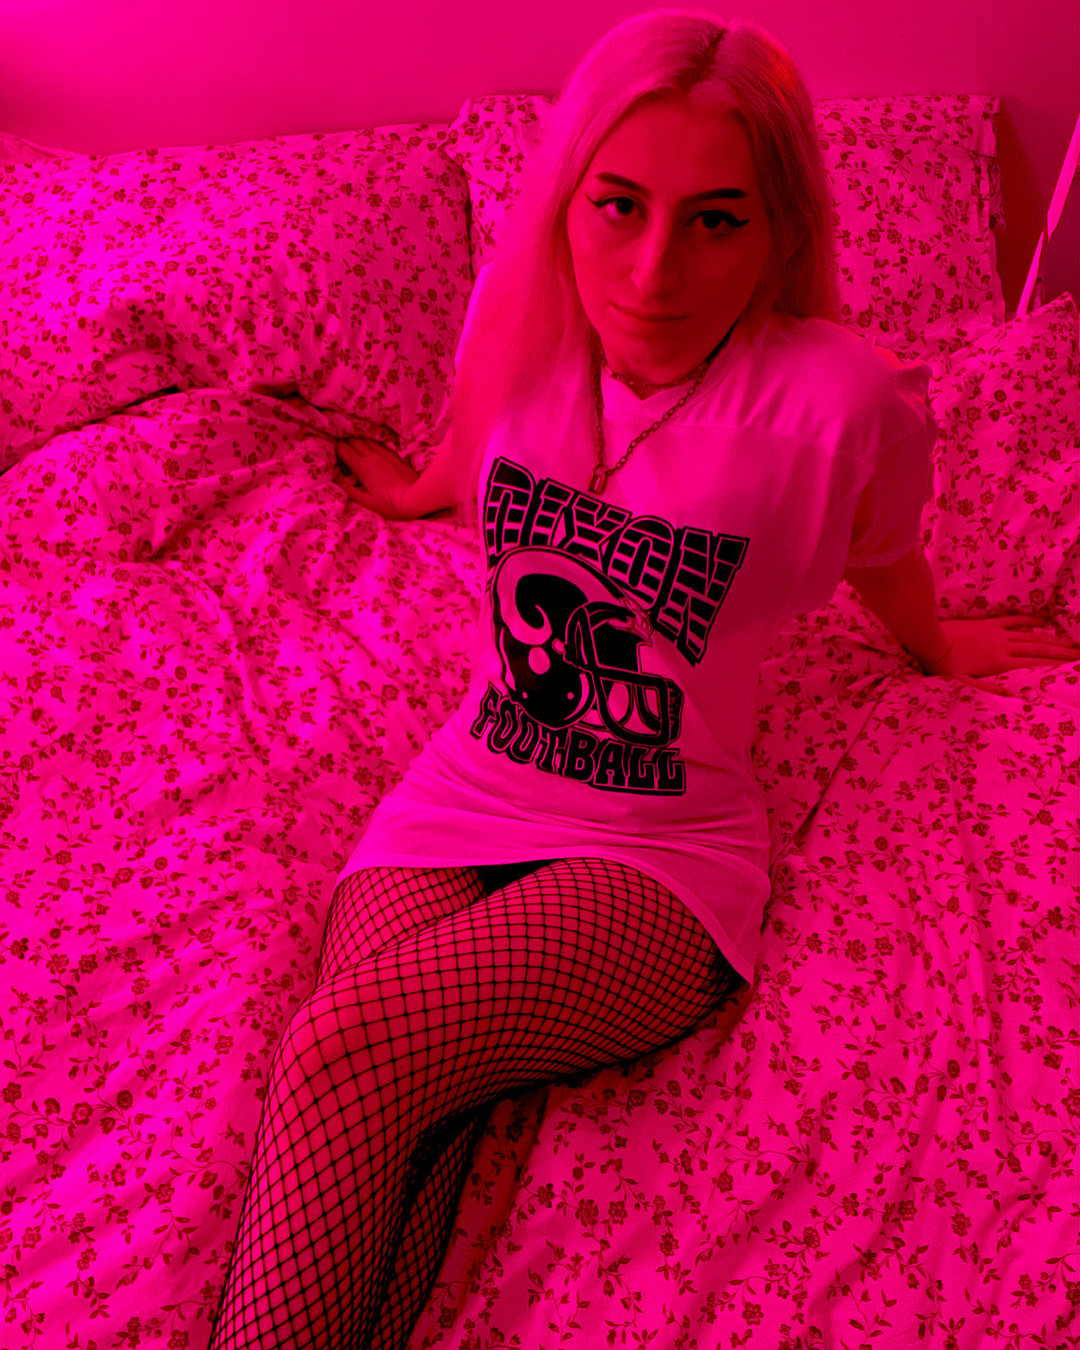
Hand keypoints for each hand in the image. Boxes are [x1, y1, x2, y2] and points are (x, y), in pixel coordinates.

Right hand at [334, 437, 419, 519]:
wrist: (415, 497)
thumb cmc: (389, 503)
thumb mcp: (365, 500)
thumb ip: (347, 487)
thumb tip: (335, 477)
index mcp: (361, 465)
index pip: (342, 447)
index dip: (336, 450)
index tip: (336, 457)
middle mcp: (371, 454)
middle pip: (353, 439)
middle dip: (346, 444)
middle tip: (344, 454)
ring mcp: (383, 452)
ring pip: (365, 439)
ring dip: (358, 443)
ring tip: (356, 452)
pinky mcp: (393, 454)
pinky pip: (377, 443)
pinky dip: (370, 445)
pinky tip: (371, 454)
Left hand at [923, 615, 1079, 690]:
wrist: (930, 638)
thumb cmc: (944, 665)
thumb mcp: (963, 684)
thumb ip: (988, 690)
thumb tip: (1014, 696)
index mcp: (1000, 663)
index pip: (1035, 666)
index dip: (1056, 667)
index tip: (1074, 667)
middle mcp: (1005, 646)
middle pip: (1040, 650)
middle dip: (1063, 653)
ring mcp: (998, 633)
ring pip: (1032, 636)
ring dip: (1054, 639)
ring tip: (1073, 643)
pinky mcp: (990, 623)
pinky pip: (1016, 620)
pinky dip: (1032, 620)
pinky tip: (1045, 621)